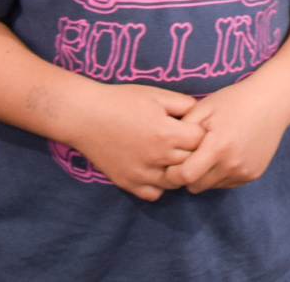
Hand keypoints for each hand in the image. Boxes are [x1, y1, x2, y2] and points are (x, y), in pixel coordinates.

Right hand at [59, 82, 204, 201]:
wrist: (85, 116)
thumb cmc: (122, 101)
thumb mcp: (157, 94)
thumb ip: (185, 104)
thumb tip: (204, 115)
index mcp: (166, 133)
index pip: (201, 141)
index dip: (202, 132)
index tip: (196, 126)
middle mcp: (157, 157)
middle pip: (192, 162)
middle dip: (194, 152)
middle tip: (187, 141)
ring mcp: (142, 174)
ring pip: (176, 182)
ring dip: (179, 170)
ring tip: (173, 154)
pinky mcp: (128, 184)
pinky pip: (155, 194)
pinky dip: (160, 184)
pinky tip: (157, 168)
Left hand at [166, 78, 289, 191]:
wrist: (272, 101)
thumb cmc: (234, 101)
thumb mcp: (203, 108)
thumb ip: (181, 131)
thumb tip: (164, 152)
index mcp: (218, 147)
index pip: (185, 177)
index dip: (172, 173)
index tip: (170, 164)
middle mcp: (233, 164)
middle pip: (196, 186)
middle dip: (187, 176)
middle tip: (188, 158)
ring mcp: (245, 171)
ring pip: (211, 186)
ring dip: (205, 175)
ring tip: (208, 153)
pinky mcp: (253, 174)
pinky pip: (227, 183)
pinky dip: (221, 174)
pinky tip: (225, 154)